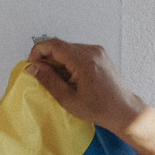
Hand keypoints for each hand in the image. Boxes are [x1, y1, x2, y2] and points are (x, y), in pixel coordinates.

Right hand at [25, 38, 148, 134]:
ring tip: (60, 81)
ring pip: (68, 49)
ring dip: (58, 61)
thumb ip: (49, 80)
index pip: (54, 45)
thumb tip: (33, 68)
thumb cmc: (99, 108)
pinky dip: (68, 62)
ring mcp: (97, 51)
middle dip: (47, 59)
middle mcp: (91, 51)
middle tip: (43, 76)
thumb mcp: (68, 99)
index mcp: (84, 61)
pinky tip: (70, 78)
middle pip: (60, 46)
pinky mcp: (99, 54)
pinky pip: (77, 52)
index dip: (38, 52)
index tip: (32, 64)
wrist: (122, 109)